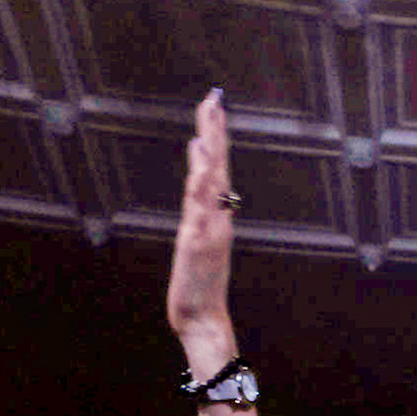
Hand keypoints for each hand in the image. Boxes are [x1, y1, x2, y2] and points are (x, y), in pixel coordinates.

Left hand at [165, 89, 235, 350]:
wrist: (202, 317)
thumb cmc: (199, 280)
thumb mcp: (198, 234)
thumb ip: (200, 200)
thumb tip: (199, 164)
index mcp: (216, 213)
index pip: (217, 165)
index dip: (216, 134)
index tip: (215, 104)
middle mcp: (217, 217)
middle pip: (218, 167)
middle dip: (216, 132)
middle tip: (214, 98)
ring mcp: (210, 231)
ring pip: (212, 185)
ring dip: (212, 154)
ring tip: (209, 123)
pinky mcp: (200, 246)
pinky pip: (202, 213)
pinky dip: (202, 190)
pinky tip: (200, 171)